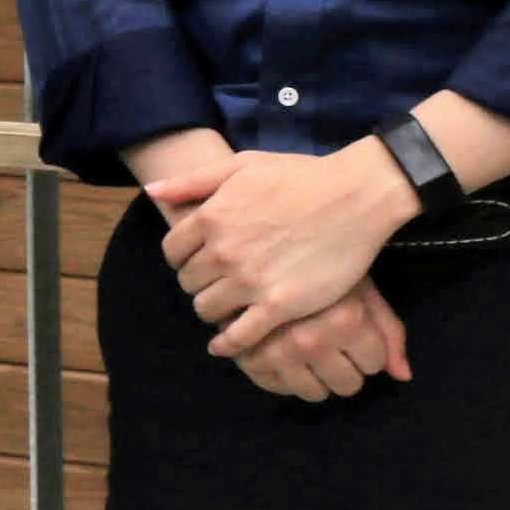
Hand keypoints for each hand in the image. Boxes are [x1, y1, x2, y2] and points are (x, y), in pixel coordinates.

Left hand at [153, 141, 417, 357]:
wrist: (356, 196)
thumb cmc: (301, 177)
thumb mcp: (242, 165)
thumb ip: (193, 180)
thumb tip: (153, 191)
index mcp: (211, 216)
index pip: (172, 251)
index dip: (182, 257)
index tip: (197, 261)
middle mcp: (224, 251)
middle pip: (189, 281)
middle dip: (198, 282)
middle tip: (216, 283)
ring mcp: (251, 280)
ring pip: (207, 309)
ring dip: (212, 310)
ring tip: (227, 306)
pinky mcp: (279, 305)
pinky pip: (240, 336)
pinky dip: (228, 344)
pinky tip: (225, 344)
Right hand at [231, 280, 411, 405]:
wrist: (260, 250)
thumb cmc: (321, 266)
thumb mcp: (362, 289)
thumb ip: (389, 331)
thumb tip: (403, 376)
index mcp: (346, 320)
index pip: (375, 364)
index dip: (368, 348)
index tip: (354, 330)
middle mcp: (311, 341)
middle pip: (348, 385)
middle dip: (346, 367)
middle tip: (332, 341)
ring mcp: (277, 352)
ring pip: (315, 394)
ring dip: (317, 377)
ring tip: (308, 348)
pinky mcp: (250, 360)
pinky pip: (280, 390)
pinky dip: (285, 377)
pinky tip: (283, 352)